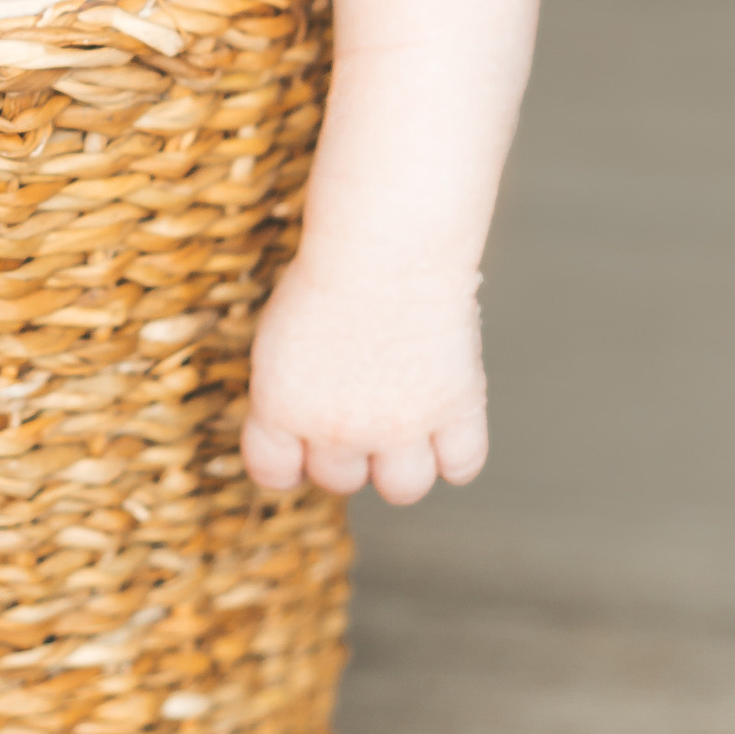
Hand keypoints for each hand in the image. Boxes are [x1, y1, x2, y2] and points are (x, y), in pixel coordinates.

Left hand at [242, 256, 488, 505]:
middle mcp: (335, 428)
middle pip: (340, 481)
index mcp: (279, 406)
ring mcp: (398, 426)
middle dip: (349, 454)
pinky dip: (457, 453)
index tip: (303, 447)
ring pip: (403, 488)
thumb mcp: (282, 332)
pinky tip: (448, 422)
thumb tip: (309, 419)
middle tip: (363, 410)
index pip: (272, 471)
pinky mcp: (454, 412)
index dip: (289, 463)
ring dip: (403, 465)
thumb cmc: (331, 271)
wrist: (387, 244)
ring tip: (407, 424)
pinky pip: (461, 466)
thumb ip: (291, 387)